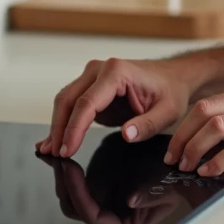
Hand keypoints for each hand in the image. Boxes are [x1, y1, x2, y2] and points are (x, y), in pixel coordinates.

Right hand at [38, 57, 193, 157]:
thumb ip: (147, 124)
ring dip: (57, 126)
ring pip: (65, 101)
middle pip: (68, 100)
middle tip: (55, 153)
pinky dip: (62, 122)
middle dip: (59, 129)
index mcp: (117, 72)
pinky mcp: (91, 87)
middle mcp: (100, 70)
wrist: (173, 78)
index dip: (74, 128)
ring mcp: (92, 76)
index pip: (87, 103)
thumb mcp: (168, 112)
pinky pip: (71, 104)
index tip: (68, 149)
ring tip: (50, 150)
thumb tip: (126, 134)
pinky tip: (53, 139)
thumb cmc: (171, 91)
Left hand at [48, 155, 178, 223]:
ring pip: (69, 199)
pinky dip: (65, 172)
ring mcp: (99, 210)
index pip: (94, 217)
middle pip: (75, 209)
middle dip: (64, 182)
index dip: (79, 194)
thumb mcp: (167, 186)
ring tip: (56, 151)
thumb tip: (131, 201)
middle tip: (60, 154)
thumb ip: (151, 195)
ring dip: (61, 175)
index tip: (71, 168)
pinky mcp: (94, 196)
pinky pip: (72, 188)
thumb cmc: (174, 181)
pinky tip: (58, 155)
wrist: (177, 171)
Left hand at [165, 84, 223, 175]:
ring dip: (194, 149)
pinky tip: (211, 171)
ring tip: (189, 166)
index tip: (176, 143)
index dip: (185, 125)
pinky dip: (217, 162)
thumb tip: (221, 133)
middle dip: (182, 136)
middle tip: (174, 156)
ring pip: (215, 128)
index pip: (207, 104)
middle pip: (204, 112)